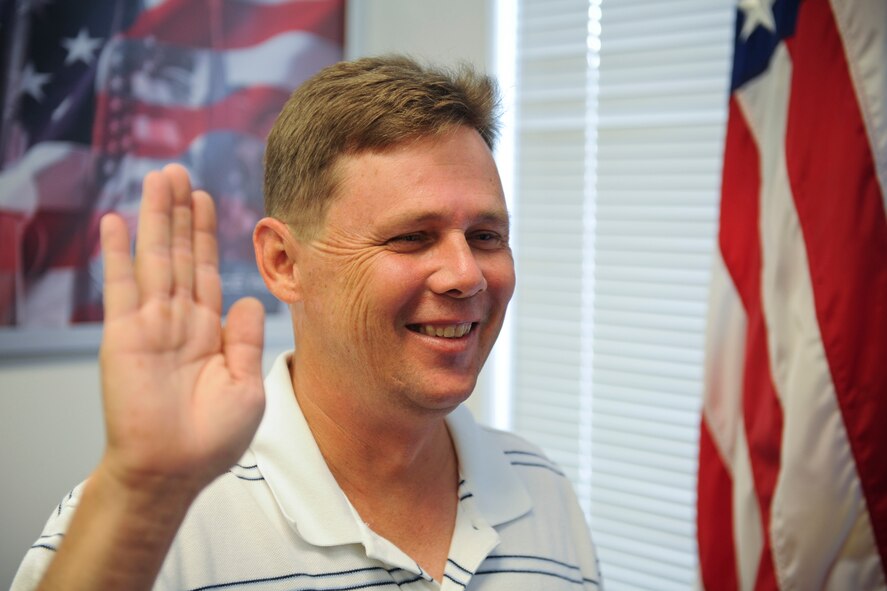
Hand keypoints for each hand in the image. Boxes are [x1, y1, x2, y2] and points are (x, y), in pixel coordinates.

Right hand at [98, 163, 265, 496]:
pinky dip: (116, 253)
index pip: (206, 270)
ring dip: (155, 218)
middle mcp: (178, 320)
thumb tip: (250, 299)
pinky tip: (114, 221)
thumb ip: (246, 339)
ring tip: (158, 179)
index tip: (206, 199)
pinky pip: (120, 286)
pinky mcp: (124, 335)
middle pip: (179, 254)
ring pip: (154, 258)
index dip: (206, 234)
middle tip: (180, 172)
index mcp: (209, 331)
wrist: (174, 470)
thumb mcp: (246, 384)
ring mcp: (150, 324)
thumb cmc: (212, 438)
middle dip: (180, 213)